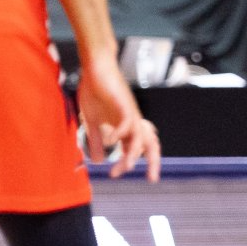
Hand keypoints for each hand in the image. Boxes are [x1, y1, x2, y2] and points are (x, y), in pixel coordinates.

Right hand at [77, 56, 160, 180]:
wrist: (96, 66)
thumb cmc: (96, 91)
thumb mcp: (93, 122)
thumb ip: (96, 141)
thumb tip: (97, 161)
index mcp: (127, 125)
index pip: (140, 146)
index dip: (139, 161)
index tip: (130, 176)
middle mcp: (132, 120)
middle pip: (150, 142)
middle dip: (153, 161)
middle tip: (152, 179)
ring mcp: (129, 112)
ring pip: (139, 136)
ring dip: (133, 153)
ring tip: (125, 166)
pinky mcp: (122, 103)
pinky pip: (126, 122)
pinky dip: (119, 134)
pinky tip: (109, 141)